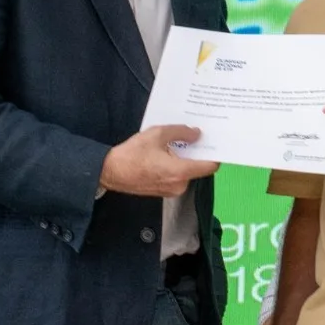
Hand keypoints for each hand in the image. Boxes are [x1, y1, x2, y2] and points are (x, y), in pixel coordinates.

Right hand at [100, 125, 218, 197]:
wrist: (109, 172)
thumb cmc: (132, 153)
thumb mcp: (157, 134)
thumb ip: (181, 132)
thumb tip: (197, 133)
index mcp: (180, 171)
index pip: (210, 167)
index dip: (215, 154)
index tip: (214, 143)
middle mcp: (180, 185)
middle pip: (198, 168)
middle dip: (196, 154)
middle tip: (192, 139)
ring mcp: (172, 191)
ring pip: (187, 173)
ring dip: (184, 160)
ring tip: (174, 145)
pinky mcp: (163, 192)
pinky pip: (177, 178)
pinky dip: (175, 167)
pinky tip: (165, 156)